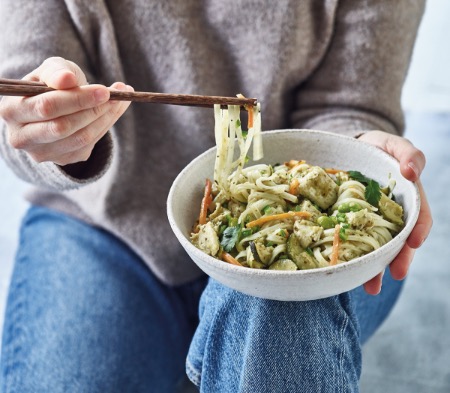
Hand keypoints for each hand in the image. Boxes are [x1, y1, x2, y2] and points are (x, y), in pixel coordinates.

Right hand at [0, 56, 132, 165]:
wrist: (52, 108)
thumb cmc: (50, 85)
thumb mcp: (50, 71)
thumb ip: (56, 72)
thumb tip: (67, 79)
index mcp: (12, 110)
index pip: (47, 107)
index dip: (78, 99)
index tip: (104, 91)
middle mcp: (21, 137)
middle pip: (63, 127)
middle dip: (94, 110)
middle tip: (117, 96)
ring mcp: (41, 153)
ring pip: (80, 138)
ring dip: (106, 118)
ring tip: (121, 100)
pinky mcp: (62, 160)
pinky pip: (89, 145)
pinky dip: (105, 126)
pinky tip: (114, 111)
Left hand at [358, 131, 432, 294]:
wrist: (348, 150)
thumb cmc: (375, 147)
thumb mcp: (393, 144)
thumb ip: (408, 154)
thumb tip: (412, 171)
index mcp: (406, 198)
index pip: (418, 217)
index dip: (418, 230)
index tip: (413, 242)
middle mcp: (391, 213)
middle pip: (399, 240)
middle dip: (399, 258)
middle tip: (396, 274)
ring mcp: (370, 220)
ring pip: (377, 247)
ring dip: (377, 268)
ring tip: (371, 287)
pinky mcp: (349, 223)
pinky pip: (353, 242)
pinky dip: (352, 258)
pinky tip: (346, 272)